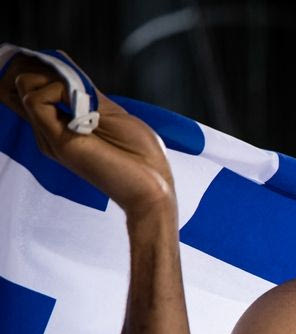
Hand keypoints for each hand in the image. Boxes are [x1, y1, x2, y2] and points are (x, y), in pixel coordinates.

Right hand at [0, 52, 174, 215]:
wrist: (152, 188)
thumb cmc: (140, 156)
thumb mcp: (110, 113)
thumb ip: (85, 93)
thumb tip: (62, 66)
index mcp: (61, 125)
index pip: (32, 89)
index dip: (42, 70)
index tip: (65, 69)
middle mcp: (50, 130)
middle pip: (26, 84)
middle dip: (51, 72)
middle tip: (84, 91)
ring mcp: (50, 136)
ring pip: (27, 87)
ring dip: (59, 83)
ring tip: (90, 106)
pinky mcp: (55, 140)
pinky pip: (36, 99)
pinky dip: (59, 91)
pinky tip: (85, 109)